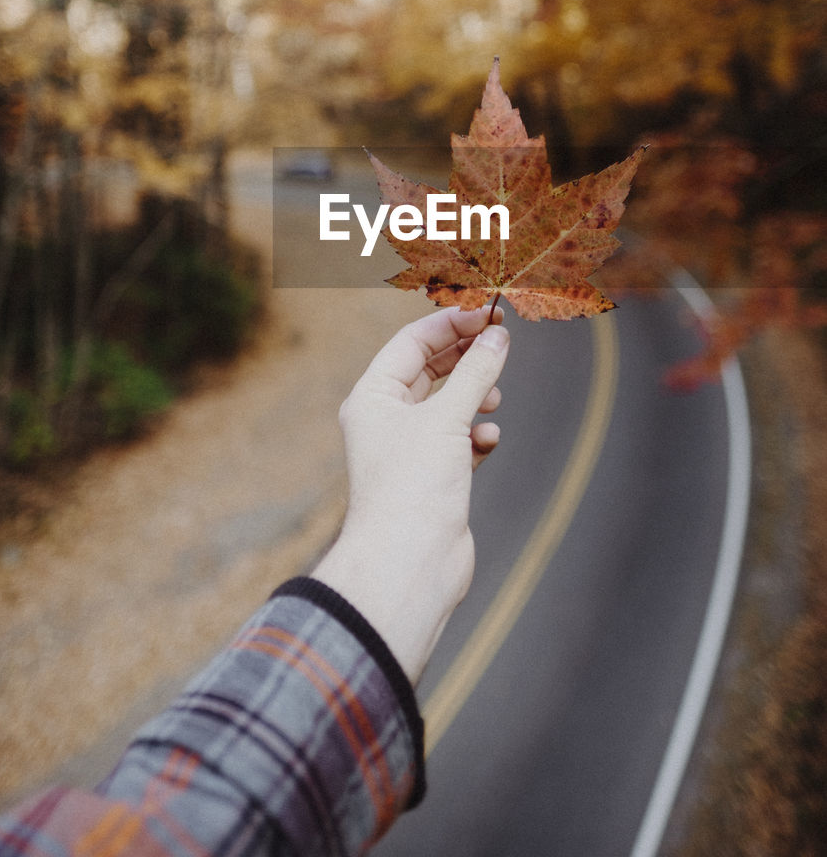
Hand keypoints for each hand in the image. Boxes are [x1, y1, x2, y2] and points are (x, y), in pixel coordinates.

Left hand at [314, 305, 509, 682]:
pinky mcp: (431, 478)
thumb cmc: (413, 487)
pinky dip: (477, 435)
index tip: (490, 312)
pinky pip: (458, 441)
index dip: (451, 324)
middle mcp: (385, 420)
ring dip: (474, 396)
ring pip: (446, 405)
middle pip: (430, 370)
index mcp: (373, 397)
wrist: (409, 564)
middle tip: (503, 342)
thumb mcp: (447, 417)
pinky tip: (489, 439)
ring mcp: (408, 450)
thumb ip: (477, 372)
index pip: (412, 342)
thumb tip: (498, 336)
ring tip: (495, 398)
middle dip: (467, 357)